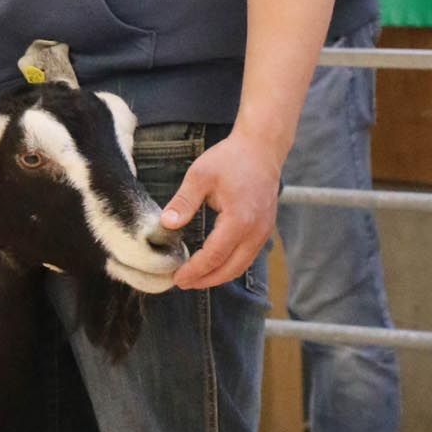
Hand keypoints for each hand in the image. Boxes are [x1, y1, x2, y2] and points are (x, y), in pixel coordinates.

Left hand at [161, 129, 280, 289]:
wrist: (262, 148)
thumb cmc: (231, 158)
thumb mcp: (200, 175)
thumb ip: (183, 201)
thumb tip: (166, 224)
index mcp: (239, 219)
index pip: (215, 256)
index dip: (195, 270)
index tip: (176, 278)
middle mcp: (256, 231)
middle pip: (230, 269)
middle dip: (205, 280)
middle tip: (182, 283)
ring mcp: (264, 232)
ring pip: (241, 266)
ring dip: (218, 276)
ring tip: (195, 278)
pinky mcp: (265, 229)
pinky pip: (248, 256)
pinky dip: (230, 265)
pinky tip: (214, 264)